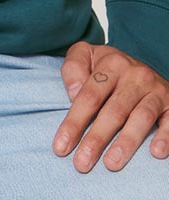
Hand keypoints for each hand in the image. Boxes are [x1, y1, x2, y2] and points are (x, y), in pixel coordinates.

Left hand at [52, 40, 168, 172]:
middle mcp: (135, 75)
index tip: (61, 147)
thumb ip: (73, 68)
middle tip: (82, 163)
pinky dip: (165, 137)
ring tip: (111, 164)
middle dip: (96, 138)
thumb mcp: (86, 56)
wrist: (140, 64)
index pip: (89, 96)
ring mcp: (155, 90)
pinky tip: (155, 153)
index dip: (74, 122)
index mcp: (111, 63)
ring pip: (141, 117)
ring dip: (126, 143)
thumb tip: (73, 94)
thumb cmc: (106, 68)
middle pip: (114, 110)